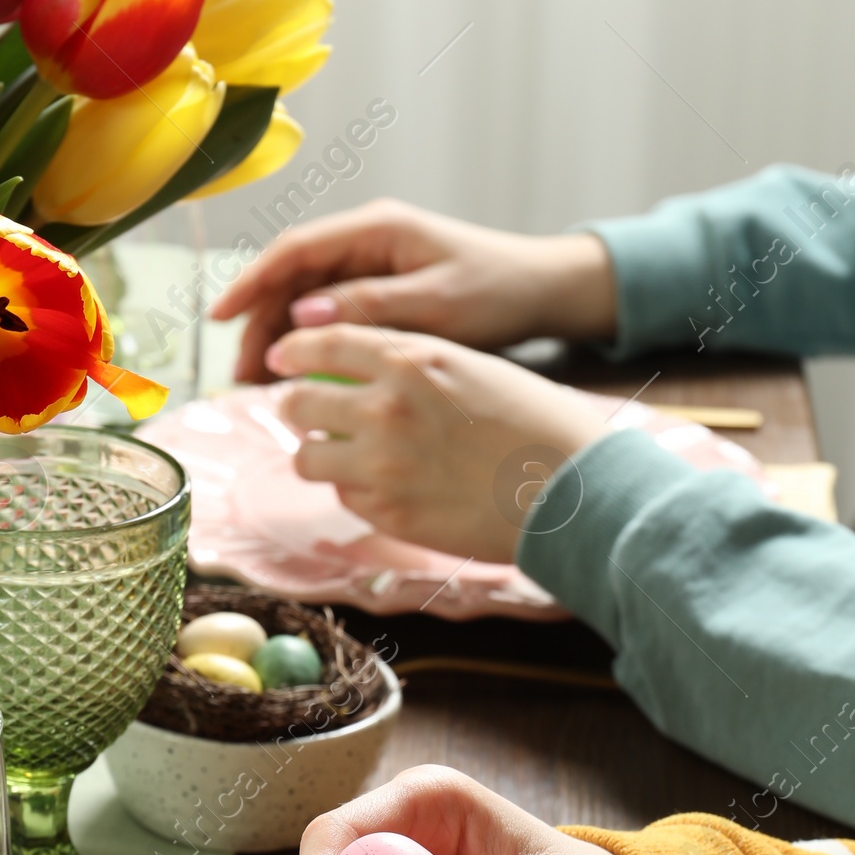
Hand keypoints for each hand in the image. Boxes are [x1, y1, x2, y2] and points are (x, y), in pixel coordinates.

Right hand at [209, 199, 617, 380]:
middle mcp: (367, 241)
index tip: (220, 319)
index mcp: (377, 229)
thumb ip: (371, 307)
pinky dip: (310, 344)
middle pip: (293, 278)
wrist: (542, 291)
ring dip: (281, 338)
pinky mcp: (382, 290)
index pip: (295, 250)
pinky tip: (298, 378)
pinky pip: (330, 314)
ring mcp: (372, 265)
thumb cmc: (497, 292)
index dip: (251, 283)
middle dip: (261, 323)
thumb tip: (305, 316)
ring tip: (261, 385)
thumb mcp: (436, 305)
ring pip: (307, 299)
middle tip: (242, 374)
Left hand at [267, 324, 622, 563]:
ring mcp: (381, 464)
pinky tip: (389, 488)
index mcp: (410, 358)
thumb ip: (410, 365)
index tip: (282, 358)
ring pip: (307, 457)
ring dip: (319, 454)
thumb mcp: (471, 367)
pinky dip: (355, 492)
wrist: (572, 490)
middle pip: (298, 401)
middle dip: (298, 406)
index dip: (294, 350)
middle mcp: (385, 407)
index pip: (323, 342)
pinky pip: (344, 497)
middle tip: (310, 415)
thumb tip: (358, 370)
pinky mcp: (386, 513)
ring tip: (344, 457)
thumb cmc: (533, 424)